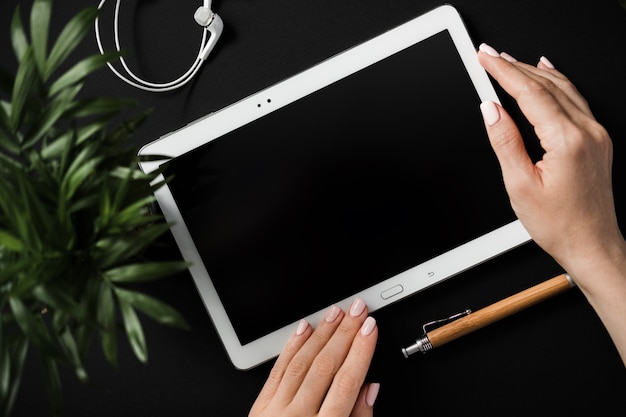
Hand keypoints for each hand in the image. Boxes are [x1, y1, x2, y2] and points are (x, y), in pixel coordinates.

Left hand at [249, 299, 379, 416]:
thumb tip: (370, 388)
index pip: (346, 383)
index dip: (361, 352)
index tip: (372, 329)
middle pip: (325, 366)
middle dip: (345, 333)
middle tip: (359, 309)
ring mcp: (274, 412)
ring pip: (301, 362)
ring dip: (321, 334)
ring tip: (336, 313)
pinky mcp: (259, 408)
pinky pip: (277, 370)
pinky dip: (292, 347)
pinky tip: (304, 329)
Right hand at [477, 44, 625, 363]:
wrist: (592, 244)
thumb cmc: (559, 224)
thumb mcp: (520, 185)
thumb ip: (505, 142)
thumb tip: (491, 111)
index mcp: (566, 141)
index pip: (529, 93)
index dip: (503, 72)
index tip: (486, 58)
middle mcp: (587, 132)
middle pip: (546, 85)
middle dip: (514, 66)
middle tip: (490, 54)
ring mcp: (596, 134)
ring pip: (562, 88)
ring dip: (533, 71)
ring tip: (510, 60)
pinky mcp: (597, 140)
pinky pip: (576, 99)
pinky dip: (557, 82)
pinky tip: (547, 72)